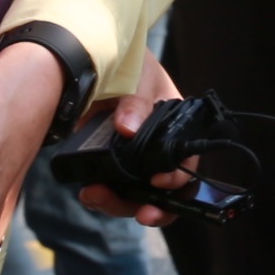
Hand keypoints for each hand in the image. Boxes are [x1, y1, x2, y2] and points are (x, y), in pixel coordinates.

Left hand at [76, 50, 196, 223]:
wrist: (94, 60)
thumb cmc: (131, 64)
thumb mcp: (140, 78)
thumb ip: (136, 102)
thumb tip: (127, 128)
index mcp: (176, 131)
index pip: (187, 164)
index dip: (178, 179)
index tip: (160, 181)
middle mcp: (156, 151)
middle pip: (162, 192)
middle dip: (154, 208)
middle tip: (143, 214)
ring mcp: (130, 160)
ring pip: (133, 196)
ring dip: (118, 203)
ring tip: (97, 197)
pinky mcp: (105, 162)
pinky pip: (108, 187)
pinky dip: (99, 194)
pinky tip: (87, 190)